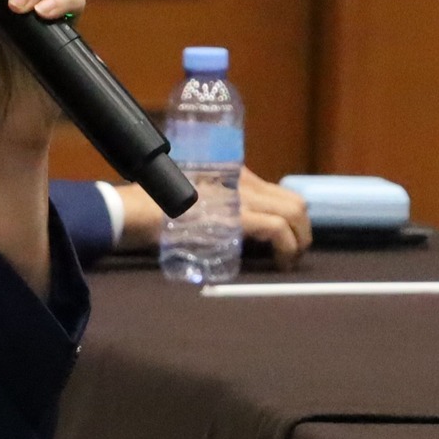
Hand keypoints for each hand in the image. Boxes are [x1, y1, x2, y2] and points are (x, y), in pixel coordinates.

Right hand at [116, 166, 310, 264]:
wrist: (135, 210)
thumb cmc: (154, 207)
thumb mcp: (192, 197)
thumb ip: (214, 204)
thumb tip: (232, 229)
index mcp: (234, 175)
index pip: (279, 192)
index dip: (291, 219)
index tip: (287, 240)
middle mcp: (243, 182)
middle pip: (294, 201)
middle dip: (303, 231)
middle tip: (293, 254)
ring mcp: (241, 197)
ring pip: (293, 212)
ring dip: (299, 240)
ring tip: (288, 261)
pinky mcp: (236, 217)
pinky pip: (277, 229)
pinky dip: (287, 248)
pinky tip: (280, 264)